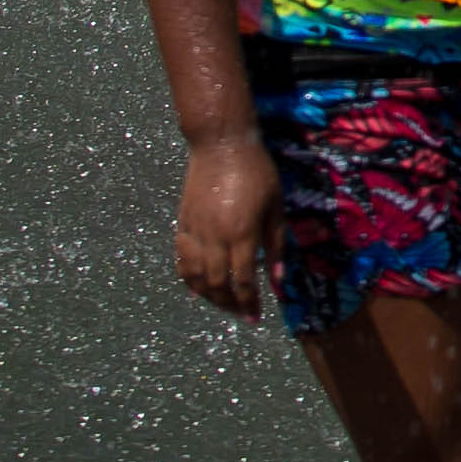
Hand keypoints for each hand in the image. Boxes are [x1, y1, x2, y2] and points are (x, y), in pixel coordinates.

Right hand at [173, 131, 277, 320]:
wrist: (221, 145)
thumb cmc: (258, 172)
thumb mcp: (276, 207)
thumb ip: (276, 246)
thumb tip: (279, 281)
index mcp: (241, 232)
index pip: (242, 280)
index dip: (249, 302)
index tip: (256, 316)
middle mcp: (214, 237)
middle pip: (217, 284)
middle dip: (230, 305)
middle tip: (243, 315)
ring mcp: (194, 232)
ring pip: (195, 277)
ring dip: (209, 297)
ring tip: (225, 305)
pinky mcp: (182, 225)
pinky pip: (181, 261)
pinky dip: (189, 279)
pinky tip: (200, 287)